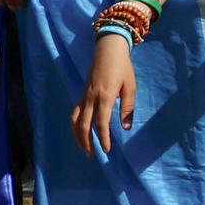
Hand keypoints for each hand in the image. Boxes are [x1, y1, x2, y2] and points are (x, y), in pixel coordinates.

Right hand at [71, 34, 136, 155]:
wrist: (108, 49)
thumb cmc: (122, 66)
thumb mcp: (130, 86)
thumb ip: (127, 107)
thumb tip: (125, 127)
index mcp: (105, 96)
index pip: (101, 123)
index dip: (103, 138)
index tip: (106, 149)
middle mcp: (90, 98)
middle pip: (83, 125)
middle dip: (86, 142)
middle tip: (92, 155)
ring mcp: (84, 95)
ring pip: (75, 120)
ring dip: (77, 136)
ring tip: (84, 147)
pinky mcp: (82, 94)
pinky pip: (75, 113)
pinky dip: (75, 125)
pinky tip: (80, 132)